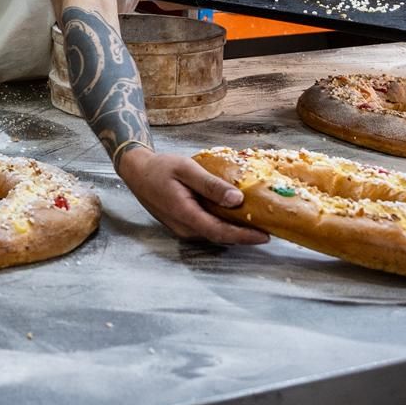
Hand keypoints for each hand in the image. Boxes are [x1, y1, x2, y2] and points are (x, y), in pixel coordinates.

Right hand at [117, 149, 269, 245]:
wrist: (136, 172)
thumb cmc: (160, 167)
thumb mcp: (186, 169)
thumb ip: (210, 185)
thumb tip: (237, 200)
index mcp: (185, 214)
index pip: (220, 232)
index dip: (244, 237)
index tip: (266, 235)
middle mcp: (184, 228)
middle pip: (220, 237)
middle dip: (245, 235)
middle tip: (269, 226)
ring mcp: (183, 228)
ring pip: (214, 234)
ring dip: (235, 230)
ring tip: (257, 221)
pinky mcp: (183, 225)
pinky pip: (207, 228)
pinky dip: (223, 224)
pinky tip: (234, 214)